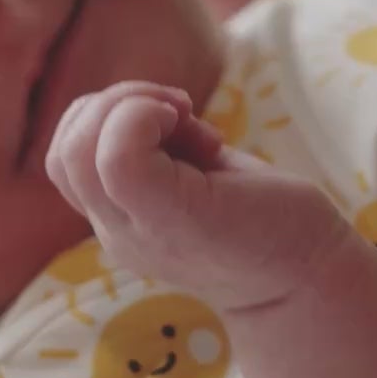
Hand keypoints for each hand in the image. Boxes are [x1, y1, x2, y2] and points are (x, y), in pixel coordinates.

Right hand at [45, 81, 345, 312]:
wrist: (313, 276)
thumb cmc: (263, 217)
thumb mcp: (194, 176)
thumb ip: (156, 150)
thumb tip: (141, 101)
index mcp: (119, 219)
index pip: (64, 156)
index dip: (108, 118)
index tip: (175, 123)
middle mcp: (117, 232)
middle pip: (63, 152)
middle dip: (115, 104)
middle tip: (180, 114)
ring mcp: (138, 232)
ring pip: (77, 150)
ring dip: (131, 106)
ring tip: (188, 124)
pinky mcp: (172, 220)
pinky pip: (118, 157)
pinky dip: (146, 118)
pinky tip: (201, 136)